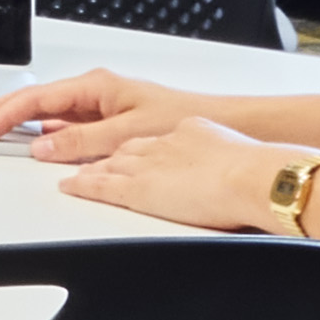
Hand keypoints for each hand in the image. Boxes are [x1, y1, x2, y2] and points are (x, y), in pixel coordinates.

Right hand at [0, 63, 180, 152]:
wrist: (212, 122)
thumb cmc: (178, 119)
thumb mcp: (127, 132)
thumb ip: (82, 142)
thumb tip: (43, 146)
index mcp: (95, 86)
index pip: (37, 100)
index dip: (6, 115)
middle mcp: (94, 92)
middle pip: (34, 101)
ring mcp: (98, 106)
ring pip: (47, 113)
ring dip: (18, 120)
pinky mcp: (105, 121)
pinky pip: (64, 124)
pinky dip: (41, 131)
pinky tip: (31, 138)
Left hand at [35, 107, 312, 233]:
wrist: (253, 177)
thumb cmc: (253, 169)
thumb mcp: (233, 153)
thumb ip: (221, 156)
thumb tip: (230, 169)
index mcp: (188, 132)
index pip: (151, 138)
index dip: (133, 144)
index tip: (124, 148)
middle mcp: (162, 143)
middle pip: (121, 145)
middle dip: (97, 147)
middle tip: (77, 150)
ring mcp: (148, 164)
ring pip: (106, 161)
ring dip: (82, 163)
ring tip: (65, 167)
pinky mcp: (138, 187)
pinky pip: (100, 184)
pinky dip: (81, 184)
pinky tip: (68, 185)